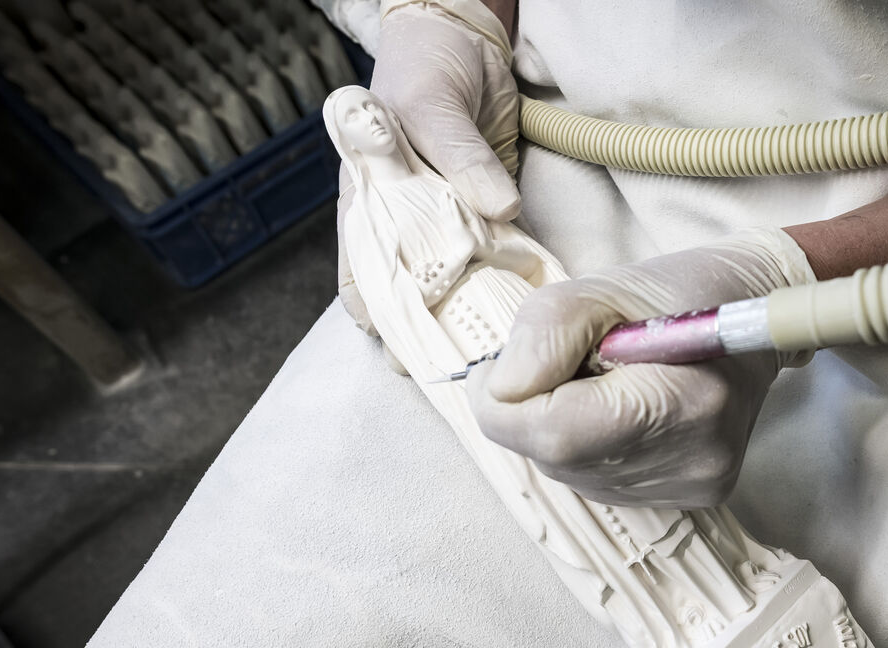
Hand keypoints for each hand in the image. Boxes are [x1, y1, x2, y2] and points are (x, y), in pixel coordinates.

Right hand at [337, 1, 519, 370]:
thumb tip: (499, 205)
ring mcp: (445, 225)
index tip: (410, 351)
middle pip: (408, 298)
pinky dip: (505, 286)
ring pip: (452, 288)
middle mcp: (404, 225)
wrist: (463, 37)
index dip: (380, 321)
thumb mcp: (435, 106)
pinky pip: (491, 261)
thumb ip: (460, 156)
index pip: (361, 280)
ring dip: (473, 318)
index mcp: (370, 205)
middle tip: (466, 369)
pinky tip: (526, 309)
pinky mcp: (484, 217)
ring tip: (499, 354)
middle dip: (431, 337)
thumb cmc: (426, 67)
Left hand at [467, 229, 816, 507]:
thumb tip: (501, 391)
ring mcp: (693, 482)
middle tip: (558, 363)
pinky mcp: (691, 494)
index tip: (500, 368)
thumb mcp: (599, 287)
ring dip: (559, 430)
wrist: (753, 312)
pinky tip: (618, 411)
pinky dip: (588, 448)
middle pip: (556, 459)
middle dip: (532, 412)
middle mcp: (692, 456)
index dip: (503, 403)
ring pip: (570, 474)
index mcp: (678, 400)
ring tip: (597, 383)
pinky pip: (599, 482)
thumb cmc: (678, 292)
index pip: (552, 433)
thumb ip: (542, 334)